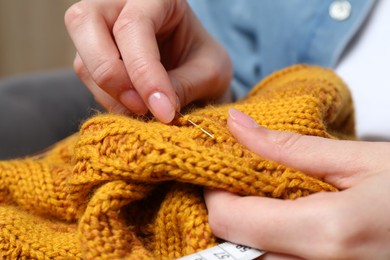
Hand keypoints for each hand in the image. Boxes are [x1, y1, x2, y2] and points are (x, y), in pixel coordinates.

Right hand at [65, 0, 231, 122]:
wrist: (198, 72)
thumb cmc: (205, 63)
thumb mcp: (210, 73)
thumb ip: (185, 86)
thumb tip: (156, 108)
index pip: (135, 25)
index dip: (145, 71)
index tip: (164, 111)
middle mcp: (120, 4)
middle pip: (85, 21)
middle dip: (110, 72)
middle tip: (140, 107)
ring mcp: (101, 30)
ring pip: (82, 58)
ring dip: (111, 94)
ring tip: (146, 112)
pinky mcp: (93, 56)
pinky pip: (87, 79)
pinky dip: (109, 100)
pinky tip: (135, 109)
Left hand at [205, 108, 389, 258]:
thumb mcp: (357, 160)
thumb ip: (287, 148)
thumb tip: (238, 126)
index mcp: (327, 233)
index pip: (233, 222)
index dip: (216, 196)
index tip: (221, 177)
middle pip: (238, 251)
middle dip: (229, 218)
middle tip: (238, 189)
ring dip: (248, 237)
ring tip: (262, 205)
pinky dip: (270, 249)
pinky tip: (284, 226)